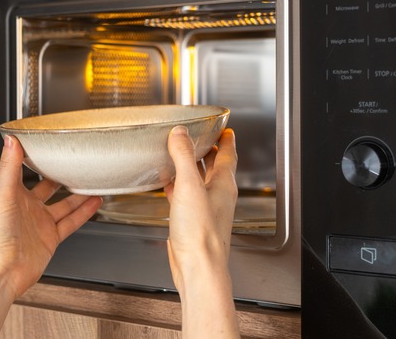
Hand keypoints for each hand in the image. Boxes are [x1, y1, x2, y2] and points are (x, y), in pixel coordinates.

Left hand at [0, 135, 101, 338]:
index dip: (35, 158)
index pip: (25, 171)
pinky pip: (71, 222)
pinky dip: (84, 212)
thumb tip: (10, 140)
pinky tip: (94, 203)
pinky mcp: (51, 239)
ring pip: (64, 205)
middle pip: (48, 188)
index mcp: (12, 195)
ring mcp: (40, 223)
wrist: (1, 271)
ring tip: (92, 180)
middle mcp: (27, 208)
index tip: (47, 144)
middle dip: (60, 176)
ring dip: (78, 194)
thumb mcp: (3, 194)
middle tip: (75, 163)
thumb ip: (9, 167)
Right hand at [164, 126, 238, 337]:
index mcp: (224, 184)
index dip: (226, 139)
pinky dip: (178, 187)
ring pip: (200, 181)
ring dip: (192, 167)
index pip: (228, 154)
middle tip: (199, 138)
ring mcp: (206, 209)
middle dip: (208, 151)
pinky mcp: (192, 221)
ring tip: (180, 156)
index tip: (224, 128)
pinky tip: (167, 185)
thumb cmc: (201, 232)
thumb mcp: (189, 186)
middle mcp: (218, 195)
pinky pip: (185, 197)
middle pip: (215, 166)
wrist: (198, 266)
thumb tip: (179, 134)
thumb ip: (183, 157)